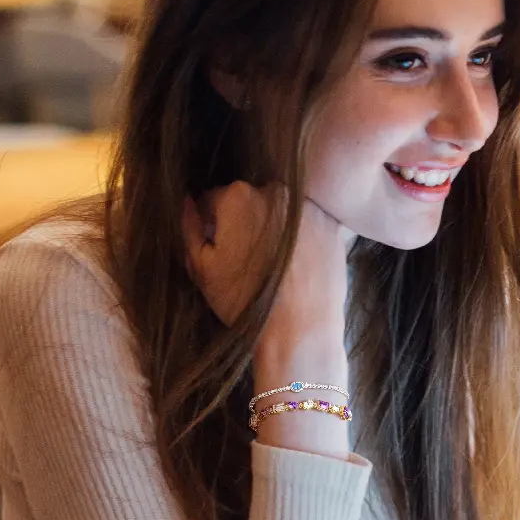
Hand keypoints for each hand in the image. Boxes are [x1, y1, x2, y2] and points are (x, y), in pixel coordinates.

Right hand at [182, 183, 351, 452]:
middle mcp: (277, 192)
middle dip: (242, 222)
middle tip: (245, 258)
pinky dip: (300, 237)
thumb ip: (188, 228)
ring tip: (273, 265)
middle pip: (249, 201)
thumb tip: (187, 202)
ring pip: (279, 212)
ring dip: (272, 228)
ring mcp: (309, 205)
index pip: (212, 200)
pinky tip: (297, 264)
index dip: (208, 225)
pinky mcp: (332, 223)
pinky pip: (306, 224)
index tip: (216, 248)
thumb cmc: (244, 300)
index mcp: (239, 195)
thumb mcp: (202, 268)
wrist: (300, 328)